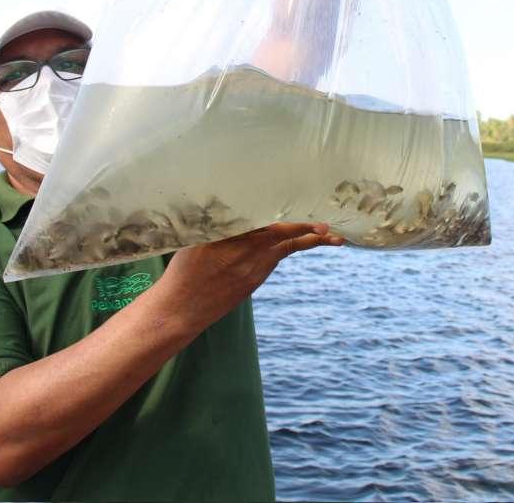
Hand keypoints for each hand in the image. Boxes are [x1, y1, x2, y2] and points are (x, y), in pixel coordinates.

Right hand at [161, 222, 343, 329]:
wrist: (181, 310)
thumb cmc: (183, 271)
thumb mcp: (196, 241)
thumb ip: (218, 223)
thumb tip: (228, 203)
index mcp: (232, 242)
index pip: (267, 227)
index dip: (291, 223)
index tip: (310, 219)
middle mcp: (246, 256)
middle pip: (283, 238)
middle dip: (306, 231)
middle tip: (328, 228)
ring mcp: (252, 271)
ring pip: (285, 250)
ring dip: (309, 242)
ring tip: (333, 237)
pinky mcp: (253, 281)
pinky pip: (275, 259)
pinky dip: (289, 248)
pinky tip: (303, 242)